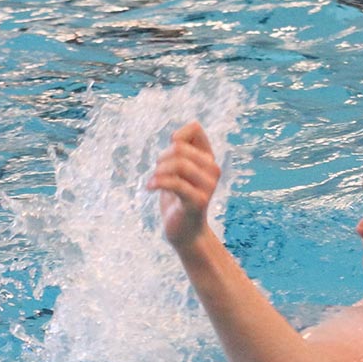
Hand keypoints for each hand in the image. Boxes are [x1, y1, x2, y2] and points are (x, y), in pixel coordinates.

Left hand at [146, 121, 221, 248]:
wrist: (186, 232)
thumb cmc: (178, 200)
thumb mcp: (178, 172)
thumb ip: (179, 154)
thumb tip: (175, 137)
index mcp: (208, 159)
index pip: (195, 129)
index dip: (177, 136)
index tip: (169, 153)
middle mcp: (212, 169)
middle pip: (179, 148)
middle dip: (161, 157)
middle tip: (157, 171)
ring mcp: (208, 186)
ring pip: (178, 164)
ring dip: (159, 171)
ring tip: (153, 181)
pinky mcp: (198, 201)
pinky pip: (175, 183)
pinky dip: (157, 182)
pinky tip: (150, 187)